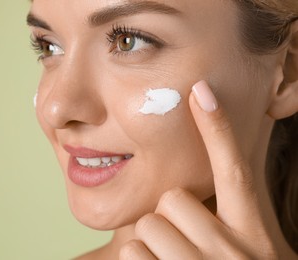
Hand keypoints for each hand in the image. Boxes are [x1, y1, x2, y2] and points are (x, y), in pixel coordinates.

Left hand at [119, 80, 279, 259]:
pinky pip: (133, 253)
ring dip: (152, 244)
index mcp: (256, 231)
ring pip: (148, 227)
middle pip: (173, 200)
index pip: (235, 169)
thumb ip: (232, 212)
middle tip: (186, 242)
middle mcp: (238, 249)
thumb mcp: (251, 245)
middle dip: (171, 219)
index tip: (199, 91)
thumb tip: (204, 176)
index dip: (218, 129)